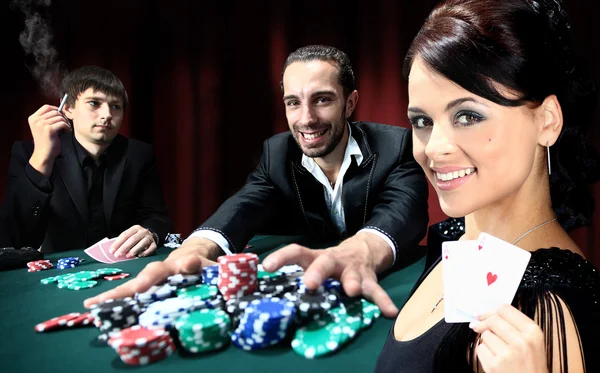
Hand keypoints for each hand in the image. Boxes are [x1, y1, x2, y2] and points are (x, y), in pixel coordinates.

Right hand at [28, 104, 70, 175]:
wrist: (44, 154)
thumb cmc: (45, 141)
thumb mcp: (42, 127)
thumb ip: (47, 118)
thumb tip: (60, 109)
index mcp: (32, 118)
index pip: (46, 107)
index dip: (56, 109)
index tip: (61, 115)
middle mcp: (36, 120)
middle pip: (54, 111)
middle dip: (62, 117)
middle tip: (65, 124)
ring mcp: (42, 124)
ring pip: (59, 117)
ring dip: (65, 123)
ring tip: (66, 129)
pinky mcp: (49, 130)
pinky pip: (62, 123)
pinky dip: (67, 127)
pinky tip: (67, 132)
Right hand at [84, 237, 220, 307]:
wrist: (194, 263)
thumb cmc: (200, 267)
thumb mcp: (205, 264)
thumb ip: (200, 264)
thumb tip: (191, 261)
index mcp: (171, 268)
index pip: (157, 272)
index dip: (148, 280)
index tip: (139, 288)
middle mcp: (156, 275)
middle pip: (136, 283)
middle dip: (118, 293)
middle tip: (96, 302)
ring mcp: (150, 285)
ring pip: (131, 291)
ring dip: (112, 299)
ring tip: (91, 308)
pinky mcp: (148, 295)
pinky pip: (133, 300)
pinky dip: (117, 306)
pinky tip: (99, 313)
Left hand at [111, 225, 156, 257]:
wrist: (151, 237)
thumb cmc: (137, 238)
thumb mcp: (130, 236)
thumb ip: (123, 241)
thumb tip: (113, 250)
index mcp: (135, 228)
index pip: (125, 235)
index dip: (117, 243)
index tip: (112, 251)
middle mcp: (143, 232)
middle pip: (133, 239)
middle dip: (124, 247)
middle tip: (117, 255)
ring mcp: (150, 238)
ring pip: (142, 243)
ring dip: (134, 250)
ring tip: (127, 256)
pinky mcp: (154, 244)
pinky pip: (150, 249)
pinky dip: (144, 253)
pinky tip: (139, 256)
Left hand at [262, 232, 398, 317]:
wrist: (363, 249)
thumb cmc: (329, 262)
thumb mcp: (314, 262)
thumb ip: (296, 274)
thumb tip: (266, 290)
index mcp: (317, 257)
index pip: (297, 252)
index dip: (282, 257)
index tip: (267, 267)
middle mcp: (334, 261)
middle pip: (324, 262)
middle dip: (317, 272)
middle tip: (309, 284)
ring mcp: (354, 270)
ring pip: (353, 275)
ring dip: (352, 283)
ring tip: (351, 291)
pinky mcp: (370, 280)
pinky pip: (377, 291)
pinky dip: (383, 301)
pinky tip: (389, 312)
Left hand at [470, 304, 547, 372]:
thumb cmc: (530, 365)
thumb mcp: (532, 342)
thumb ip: (514, 326)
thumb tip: (485, 314)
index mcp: (533, 332)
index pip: (505, 309)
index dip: (490, 311)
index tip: (481, 314)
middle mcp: (522, 341)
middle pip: (493, 320)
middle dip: (482, 323)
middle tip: (476, 326)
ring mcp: (508, 353)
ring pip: (485, 335)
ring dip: (487, 341)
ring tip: (498, 352)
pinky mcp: (495, 365)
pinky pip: (480, 349)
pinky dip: (484, 353)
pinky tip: (494, 360)